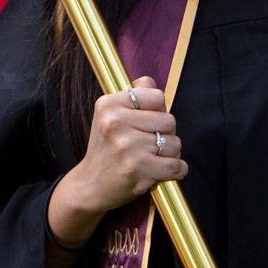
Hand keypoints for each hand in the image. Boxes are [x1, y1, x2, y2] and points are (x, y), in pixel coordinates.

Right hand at [47, 76, 186, 248]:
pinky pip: (177, 166)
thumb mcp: (109, 115)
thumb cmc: (106, 148)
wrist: (90, 185)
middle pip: (170, 120)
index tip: (147, 122)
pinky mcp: (138, 170)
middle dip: (165, 133)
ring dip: (170, 154)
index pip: (157, 96)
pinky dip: (176, 170)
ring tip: (151, 158)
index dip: (158, 110)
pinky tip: (161, 171)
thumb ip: (132, 95)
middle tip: (148, 144)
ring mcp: (127, 147)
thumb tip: (150, 82)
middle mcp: (116, 123)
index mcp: (109, 105)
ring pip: (175, 143)